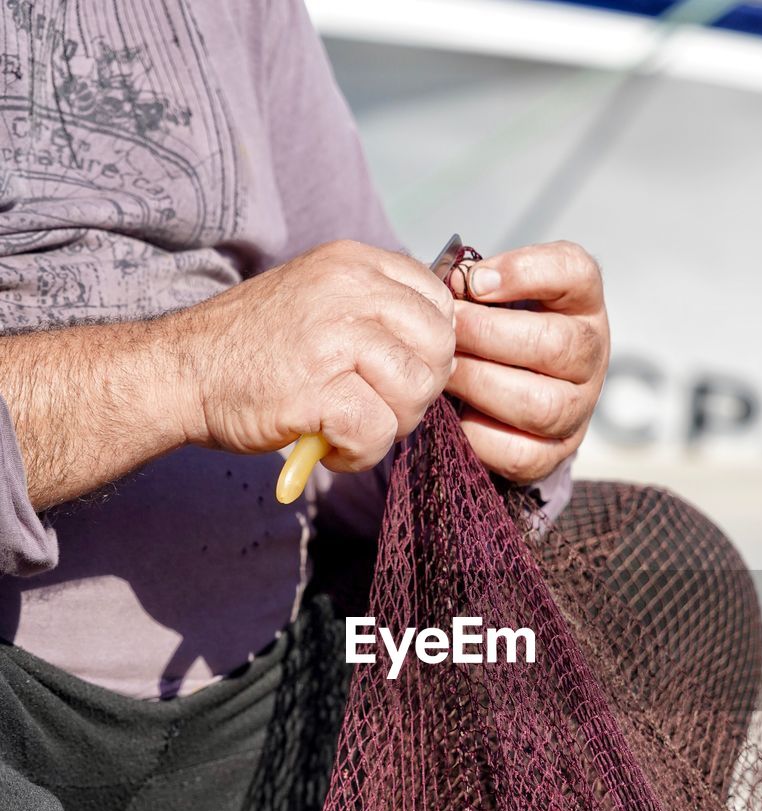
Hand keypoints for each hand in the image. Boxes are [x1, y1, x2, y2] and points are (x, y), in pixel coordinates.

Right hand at [177, 239, 455, 472]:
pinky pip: (378, 432)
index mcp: (353, 263)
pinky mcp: (319, 390)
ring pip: (416, 392)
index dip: (428, 349)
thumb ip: (372, 310)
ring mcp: (334, 337)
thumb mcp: (317, 299)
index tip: (394, 373)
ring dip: (390, 426)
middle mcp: (349, 289)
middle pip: (439, 348)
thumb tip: (435, 350)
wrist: (181, 371)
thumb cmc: (251, 348)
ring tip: (348, 428)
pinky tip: (330, 448)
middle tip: (376, 408)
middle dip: (418, 391)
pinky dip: (359, 454)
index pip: (438, 302)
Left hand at [446, 241, 608, 483]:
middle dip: (487, 336)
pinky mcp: (556, 452)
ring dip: (481, 386)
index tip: (474, 282)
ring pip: (541, 405)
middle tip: (446, 332)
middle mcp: (591, 353)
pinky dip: (478, 435)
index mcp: (581, 301)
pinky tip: (455, 414)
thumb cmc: (496, 332)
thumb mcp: (494, 296)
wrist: (509, 393)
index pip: (575, 273)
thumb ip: (474, 285)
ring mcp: (579, 407)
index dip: (524, 274)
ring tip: (445, 372)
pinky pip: (520, 453)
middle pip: (555, 345)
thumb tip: (449, 285)